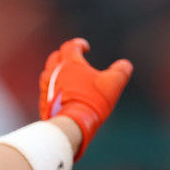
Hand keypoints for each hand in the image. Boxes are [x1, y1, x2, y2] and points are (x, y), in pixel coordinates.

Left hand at [38, 38, 132, 159]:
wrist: (71, 124)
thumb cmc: (92, 101)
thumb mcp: (113, 83)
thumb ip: (121, 71)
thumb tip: (126, 65)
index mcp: (69, 64)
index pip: (71, 46)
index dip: (79, 44)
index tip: (85, 47)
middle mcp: (53, 73)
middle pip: (55, 58)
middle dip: (64, 56)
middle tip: (73, 60)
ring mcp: (46, 88)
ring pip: (47, 74)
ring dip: (56, 72)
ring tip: (65, 77)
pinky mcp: (43, 103)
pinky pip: (45, 91)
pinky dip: (52, 89)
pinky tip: (59, 94)